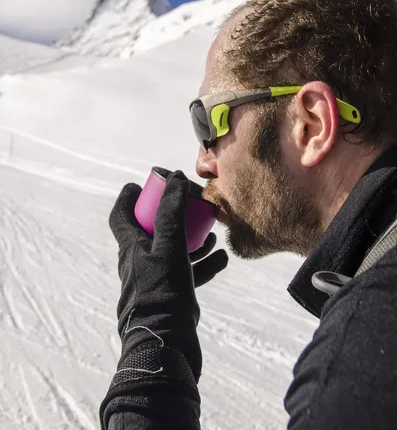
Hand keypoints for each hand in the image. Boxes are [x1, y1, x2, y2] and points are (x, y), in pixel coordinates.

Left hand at [108, 171, 226, 384]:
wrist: (166, 347)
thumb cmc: (162, 294)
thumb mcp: (168, 245)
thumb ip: (171, 211)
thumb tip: (173, 177)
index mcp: (131, 248)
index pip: (121, 215)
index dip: (129, 197)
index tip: (144, 184)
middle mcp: (140, 263)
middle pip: (153, 230)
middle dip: (172, 215)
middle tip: (189, 206)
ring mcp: (156, 281)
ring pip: (174, 251)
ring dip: (192, 240)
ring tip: (211, 233)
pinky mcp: (171, 298)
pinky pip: (188, 274)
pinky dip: (203, 264)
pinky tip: (222, 259)